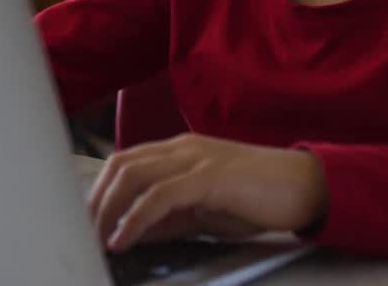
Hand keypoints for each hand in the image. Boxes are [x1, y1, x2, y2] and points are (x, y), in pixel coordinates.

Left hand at [89, 134, 327, 252]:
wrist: (305, 187)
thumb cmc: (260, 197)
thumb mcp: (205, 212)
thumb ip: (169, 219)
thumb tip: (134, 233)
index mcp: (180, 151)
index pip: (125, 162)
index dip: (99, 191)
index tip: (86, 221)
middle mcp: (183, 148)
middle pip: (120, 164)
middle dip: (95, 200)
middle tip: (82, 232)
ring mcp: (196, 158)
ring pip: (133, 174)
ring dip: (107, 209)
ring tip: (96, 238)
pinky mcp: (210, 176)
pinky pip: (160, 195)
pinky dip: (135, 218)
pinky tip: (124, 238)